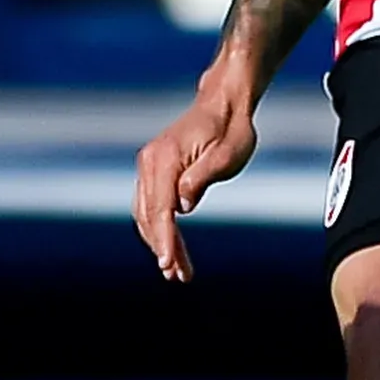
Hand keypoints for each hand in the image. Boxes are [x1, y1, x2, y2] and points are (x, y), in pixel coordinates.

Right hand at [133, 77, 258, 281]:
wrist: (224, 103)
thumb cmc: (231, 128)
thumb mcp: (228, 153)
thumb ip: (203, 177)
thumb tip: (182, 205)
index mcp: (165, 158)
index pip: (161, 208)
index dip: (164, 239)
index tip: (168, 264)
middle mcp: (150, 162)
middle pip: (151, 215)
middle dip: (162, 248)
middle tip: (178, 276)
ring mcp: (149, 166)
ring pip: (148, 214)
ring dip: (160, 243)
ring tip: (177, 271)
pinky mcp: (155, 170)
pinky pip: (152, 206)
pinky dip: (159, 229)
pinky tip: (171, 248)